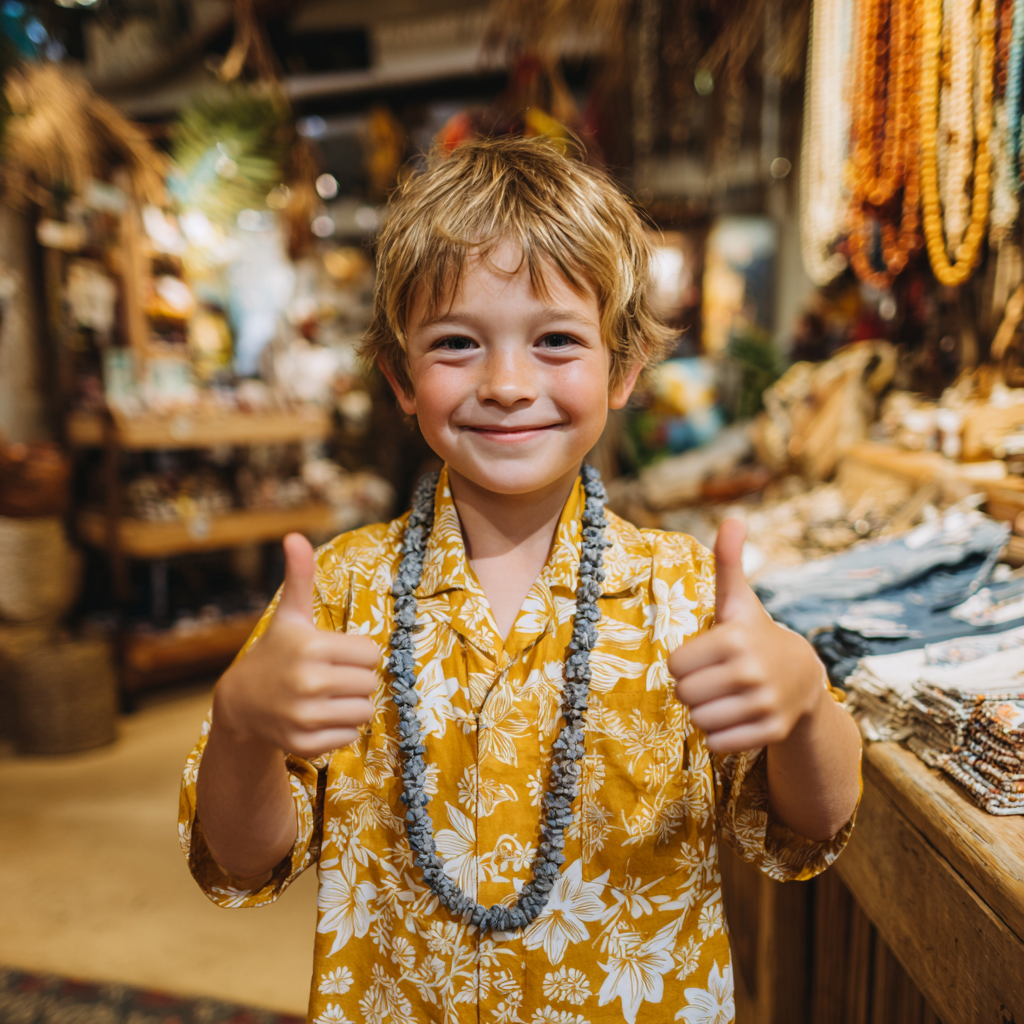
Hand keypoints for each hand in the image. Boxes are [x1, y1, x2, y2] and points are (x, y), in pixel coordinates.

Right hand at [212, 533, 380, 759]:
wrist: (240, 702)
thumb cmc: (275, 652)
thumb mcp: (290, 615)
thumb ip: (299, 577)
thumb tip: (294, 536)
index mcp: (311, 647)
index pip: (371, 653)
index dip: (357, 653)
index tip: (336, 653)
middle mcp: (308, 682)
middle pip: (370, 683)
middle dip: (356, 678)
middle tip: (332, 675)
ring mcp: (304, 716)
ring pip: (364, 711)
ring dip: (352, 704)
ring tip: (327, 696)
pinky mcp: (304, 744)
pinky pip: (349, 736)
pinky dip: (340, 728)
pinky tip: (318, 716)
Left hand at [669, 519, 825, 752]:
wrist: (804, 678)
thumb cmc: (756, 634)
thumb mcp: (739, 600)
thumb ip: (729, 562)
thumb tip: (733, 518)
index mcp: (735, 639)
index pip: (675, 666)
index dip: (684, 662)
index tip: (704, 656)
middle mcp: (751, 673)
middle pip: (684, 694)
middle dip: (692, 688)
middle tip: (713, 677)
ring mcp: (763, 705)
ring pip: (699, 720)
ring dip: (705, 711)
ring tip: (725, 696)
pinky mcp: (770, 733)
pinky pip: (717, 743)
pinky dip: (720, 734)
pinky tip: (736, 715)